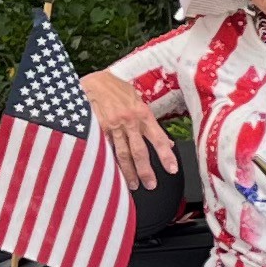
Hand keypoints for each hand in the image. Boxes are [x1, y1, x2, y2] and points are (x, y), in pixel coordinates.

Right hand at [77, 70, 175, 185]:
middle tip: (151, 185)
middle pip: (139, 151)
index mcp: (142, 113)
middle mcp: (129, 121)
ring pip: (122, 154)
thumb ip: (151, 123)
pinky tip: (113, 173)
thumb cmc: (117, 89)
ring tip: (133, 184)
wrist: (93, 81)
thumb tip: (167, 142)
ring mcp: (112, 127)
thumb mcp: (138, 100)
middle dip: (146, 171)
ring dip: (128, 172)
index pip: (158, 138)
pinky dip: (110, 163)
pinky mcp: (97, 130)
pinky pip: (106, 150)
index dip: (166, 155)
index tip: (172, 169)